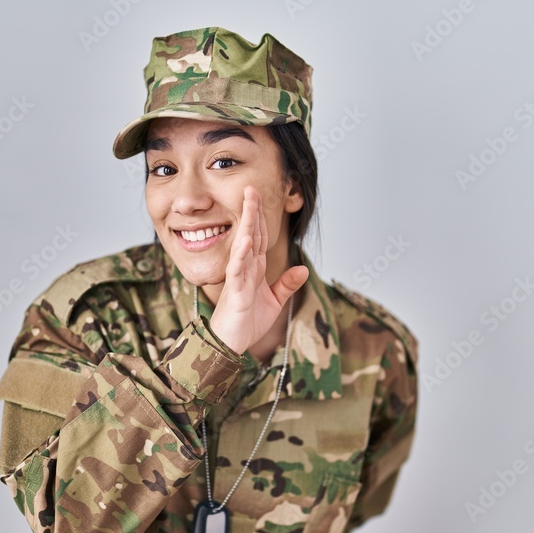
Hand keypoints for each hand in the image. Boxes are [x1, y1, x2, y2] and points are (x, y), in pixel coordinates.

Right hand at [208, 185, 308, 354]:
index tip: (258, 195)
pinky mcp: (235, 293)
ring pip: (244, 246)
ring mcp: (238, 279)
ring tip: (249, 203)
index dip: (260, 217)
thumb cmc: (246, 323)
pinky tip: (246, 240)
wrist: (229, 345)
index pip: (259, 237)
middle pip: (250, 235)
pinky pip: (238, 270)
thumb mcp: (273, 302)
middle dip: (251, 211)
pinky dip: (242, 255)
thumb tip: (304, 270)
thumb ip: (287, 285)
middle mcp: (244, 269)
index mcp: (254, 269)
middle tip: (250, 187)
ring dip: (247, 224)